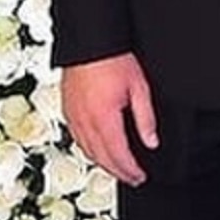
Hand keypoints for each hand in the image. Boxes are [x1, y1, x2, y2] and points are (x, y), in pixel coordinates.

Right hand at [61, 52, 158, 185]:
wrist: (89, 41)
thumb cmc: (113, 58)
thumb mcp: (139, 87)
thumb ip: (146, 118)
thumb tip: (151, 141)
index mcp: (104, 119)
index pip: (118, 156)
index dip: (130, 170)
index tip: (140, 177)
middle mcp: (85, 122)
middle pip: (101, 158)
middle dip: (118, 172)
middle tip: (132, 178)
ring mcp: (73, 117)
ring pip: (87, 151)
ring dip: (103, 163)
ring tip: (118, 168)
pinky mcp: (67, 110)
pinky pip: (77, 139)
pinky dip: (89, 150)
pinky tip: (97, 149)